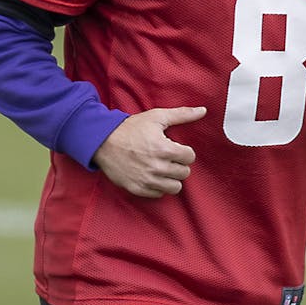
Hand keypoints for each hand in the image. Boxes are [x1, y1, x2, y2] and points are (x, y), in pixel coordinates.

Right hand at [91, 106, 206, 198]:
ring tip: (163, 168)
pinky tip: (152, 175)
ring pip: (175, 187)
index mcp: (164, 149)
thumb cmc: (130, 128)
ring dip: (171, 178)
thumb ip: (182, 114)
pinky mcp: (138, 189)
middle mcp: (157, 167)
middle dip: (178, 164)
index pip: (190, 157)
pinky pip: (159, 194)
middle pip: (184, 173)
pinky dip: (158, 186)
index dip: (184, 151)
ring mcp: (147, 180)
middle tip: (168, 158)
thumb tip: (203, 110)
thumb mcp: (156, 117)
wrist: (102, 142)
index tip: (175, 148)